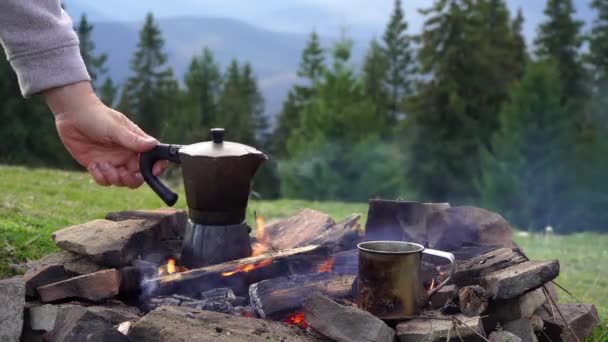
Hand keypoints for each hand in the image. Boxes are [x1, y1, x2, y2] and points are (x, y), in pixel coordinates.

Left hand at [44, 81, 165, 187]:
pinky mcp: (98, 167)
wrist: (72, 115)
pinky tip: (93, 164)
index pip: (153, 159)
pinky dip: (100, 176)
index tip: (153, 171)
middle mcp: (127, 155)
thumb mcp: (115, 128)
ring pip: (121, 181)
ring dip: (113, 177)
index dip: (157, 167)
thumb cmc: (97, 117)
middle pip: (138, 176)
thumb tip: (154, 144)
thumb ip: (133, 139)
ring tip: (102, 164)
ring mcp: (113, 162)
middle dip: (132, 180)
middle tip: (123, 174)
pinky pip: (104, 181)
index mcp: (136, 144)